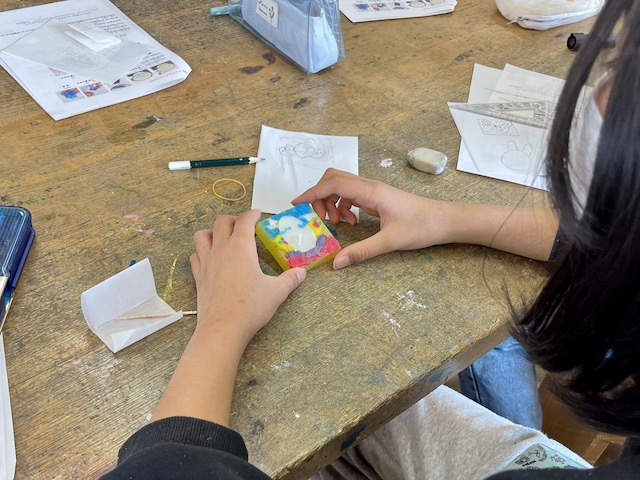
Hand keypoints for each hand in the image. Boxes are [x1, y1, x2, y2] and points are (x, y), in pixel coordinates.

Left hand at [190, 209, 305, 347]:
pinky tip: (210, 258)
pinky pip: (195, 255)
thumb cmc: (250, 307)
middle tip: (244, 225)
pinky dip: (202, 251)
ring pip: (202, 235)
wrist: (223, 328)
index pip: (244, 221)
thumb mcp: (276, 292)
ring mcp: (206, 262)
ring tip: (223, 237)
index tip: (259, 215)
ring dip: (212, 231)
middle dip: (234, 219)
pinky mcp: (199, 276)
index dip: (252, 214)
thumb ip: (290, 279)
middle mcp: (221, 249)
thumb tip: (302, 272)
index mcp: (241, 247)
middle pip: (222, 222)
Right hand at [292, 168, 452, 268]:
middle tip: (320, 219)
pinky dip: (343, 206)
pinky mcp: (376, 197)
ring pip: (341, 186)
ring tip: (338, 223)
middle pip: (333, 179)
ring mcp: (373, 191)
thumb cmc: (422, 227)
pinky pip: (350, 195)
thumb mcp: (390, 242)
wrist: (444, 220)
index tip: (295, 204)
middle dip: (320, 196)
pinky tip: (351, 222)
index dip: (311, 192)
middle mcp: (369, 187)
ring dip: (331, 202)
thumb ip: (362, 251)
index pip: (333, 183)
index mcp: (371, 192)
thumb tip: (337, 263)